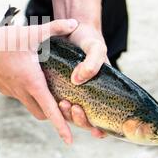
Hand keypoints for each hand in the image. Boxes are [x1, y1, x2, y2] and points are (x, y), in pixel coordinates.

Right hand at [0, 19, 78, 143]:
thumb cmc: (2, 40)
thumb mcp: (31, 33)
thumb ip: (55, 28)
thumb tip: (76, 23)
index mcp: (31, 82)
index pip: (50, 111)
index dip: (61, 127)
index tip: (69, 141)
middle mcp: (21, 91)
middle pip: (41, 113)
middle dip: (54, 115)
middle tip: (65, 104)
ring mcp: (10, 91)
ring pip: (30, 104)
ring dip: (40, 102)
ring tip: (50, 89)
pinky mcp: (3, 87)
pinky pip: (19, 95)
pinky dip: (29, 93)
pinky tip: (31, 77)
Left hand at [63, 22, 108, 137]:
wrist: (71, 27)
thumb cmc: (89, 39)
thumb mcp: (95, 48)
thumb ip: (93, 63)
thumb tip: (77, 80)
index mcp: (102, 89)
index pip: (105, 117)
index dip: (102, 129)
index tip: (96, 130)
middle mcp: (88, 93)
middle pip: (86, 118)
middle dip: (80, 120)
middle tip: (72, 107)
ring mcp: (73, 90)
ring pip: (70, 111)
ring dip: (66, 114)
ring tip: (62, 103)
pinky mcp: (58, 85)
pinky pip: (56, 99)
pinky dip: (54, 103)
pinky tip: (51, 101)